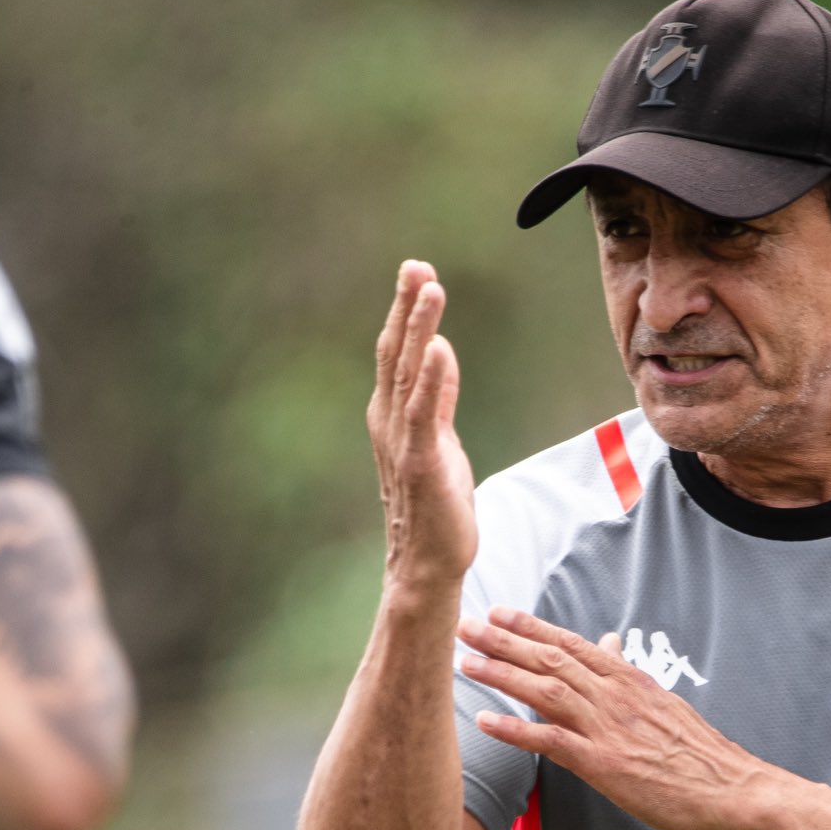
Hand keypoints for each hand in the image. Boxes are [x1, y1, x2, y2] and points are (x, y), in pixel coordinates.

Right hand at [370, 260, 474, 592]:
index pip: (397, 352)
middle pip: (395, 352)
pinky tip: (438, 346)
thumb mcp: (440, 441)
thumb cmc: (433, 506)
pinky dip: (432, 378)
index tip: (417, 271)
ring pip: (407, 373)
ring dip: (418, 328)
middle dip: (406, 306)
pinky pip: (425, 413)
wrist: (425, 565)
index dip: (406, 311)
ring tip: (429, 287)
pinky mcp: (421, 462)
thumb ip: (440, 397)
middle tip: (416, 264)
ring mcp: (402, 441)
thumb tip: (440, 351)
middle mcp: (390, 422)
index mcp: (393, 415)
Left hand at [456, 608, 772, 829]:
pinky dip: (514, 729)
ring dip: (501, 674)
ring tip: (465, 662)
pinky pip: (551, 740)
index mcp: (628, 680)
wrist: (731, 789)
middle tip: (465, 626)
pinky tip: (485, 721)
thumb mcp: (664, 702)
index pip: (572, 644)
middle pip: (550, 659)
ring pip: (545, 690)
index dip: (531, 627)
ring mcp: (608, 727)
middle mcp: (614, 695)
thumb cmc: (699, 754)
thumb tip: (609, 644)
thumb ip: (629, 675)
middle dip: (503, 641)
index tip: (498, 613)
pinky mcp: (604, 763)